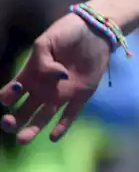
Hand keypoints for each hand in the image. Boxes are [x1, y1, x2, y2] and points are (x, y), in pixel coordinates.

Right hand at [0, 14, 111, 143]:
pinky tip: (53, 137)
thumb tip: (55, 76)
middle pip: (24, 110)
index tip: (10, 96)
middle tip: (9, 124)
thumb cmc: (68, 33)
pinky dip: (62, 127)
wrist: (96, 31)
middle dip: (14, 119)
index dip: (7, 97)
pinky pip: (70, 115)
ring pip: (43, 117)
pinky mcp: (81, 96)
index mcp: (30, 74)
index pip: (12, 92)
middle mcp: (43, 88)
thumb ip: (43, 60)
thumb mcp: (47, 41)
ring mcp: (61, 94)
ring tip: (23, 139)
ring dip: (32, 128)